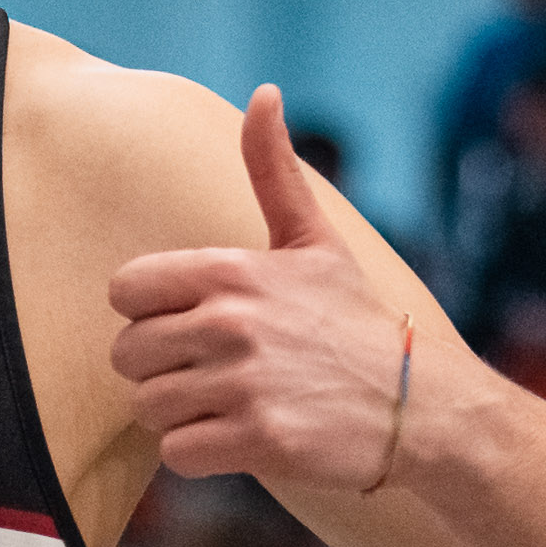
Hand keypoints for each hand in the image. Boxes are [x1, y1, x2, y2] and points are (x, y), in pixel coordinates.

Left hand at [108, 88, 439, 490]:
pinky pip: (176, 454)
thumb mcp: (314, 240)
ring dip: (179, 415)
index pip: (124, 290)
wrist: (421, 406)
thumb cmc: (355, 322)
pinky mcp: (258, 441)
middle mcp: (232, 323)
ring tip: (229, 405)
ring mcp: (244, 384)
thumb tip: (264, 92)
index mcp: (233, 270)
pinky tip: (240, 438)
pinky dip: (200, 454)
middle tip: (210, 372)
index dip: (147, 313)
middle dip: (160, 369)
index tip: (188, 324)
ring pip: (147, 407)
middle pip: (127, 354)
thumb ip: (273, 171)